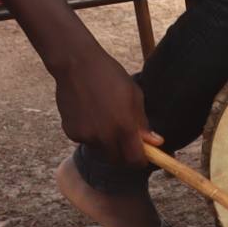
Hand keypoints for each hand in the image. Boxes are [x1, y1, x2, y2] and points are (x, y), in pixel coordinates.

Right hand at [53, 44, 156, 167]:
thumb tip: (156, 142)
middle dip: (124, 154)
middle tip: (126, 140)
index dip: (140, 161)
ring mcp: (85, 135)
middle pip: (117, 160)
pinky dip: (90, 134)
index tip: (143, 158)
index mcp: (124, 126)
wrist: (76, 65)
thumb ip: (143, 123)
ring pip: (100, 150)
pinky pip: (85, 141)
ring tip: (105, 118)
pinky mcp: (70, 132)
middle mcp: (104, 135)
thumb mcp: (134, 96)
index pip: (135, 158)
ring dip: (106, 143)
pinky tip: (89, 114)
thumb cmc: (110, 76)